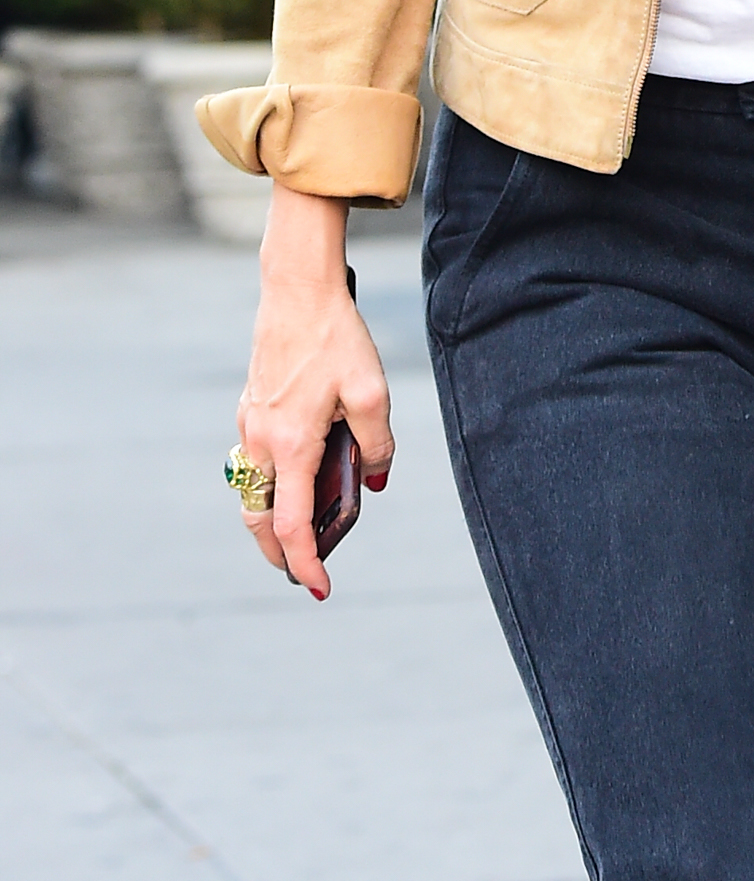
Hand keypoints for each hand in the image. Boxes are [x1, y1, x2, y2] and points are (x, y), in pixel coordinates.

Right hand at [236, 186, 394, 600]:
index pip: (293, 526)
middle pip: (261, 520)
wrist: (296, 292)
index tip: (321, 588)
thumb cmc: (336, 338)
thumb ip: (377, 441)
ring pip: (252, 493)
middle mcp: (261, 443)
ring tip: (304, 532)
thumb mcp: (371, 391)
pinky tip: (298, 478)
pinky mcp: (249, 410)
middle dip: (280, 554)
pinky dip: (270, 486)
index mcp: (292, 445)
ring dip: (272, 521)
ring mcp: (249, 427)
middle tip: (307, 571)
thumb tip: (377, 477)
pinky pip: (255, 463)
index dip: (306, 564)